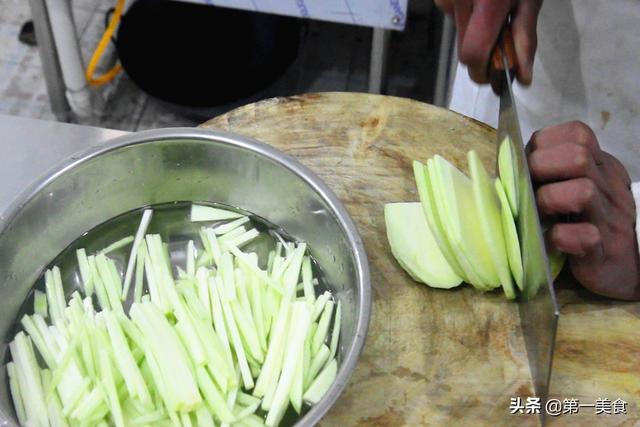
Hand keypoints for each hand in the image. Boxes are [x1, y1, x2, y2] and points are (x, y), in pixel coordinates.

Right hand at [434, 0, 542, 84]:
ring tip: (494, 6)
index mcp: (488, 4)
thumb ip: (525, 37)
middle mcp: (458, 2)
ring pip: (460, 32)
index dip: (483, 72)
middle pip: (464, 50)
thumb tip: (522, 76)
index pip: (473, 56)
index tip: (496, 76)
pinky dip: (470, 13)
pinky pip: (455, 15)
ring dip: (477, 30)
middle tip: (504, 37)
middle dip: (484, 51)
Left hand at [527, 121, 639, 299]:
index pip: (577, 134)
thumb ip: (548, 174)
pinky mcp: (604, 251)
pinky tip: (551, 241)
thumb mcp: (572, 189)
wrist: (623, 267)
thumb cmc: (583, 225)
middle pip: (578, 156)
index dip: (545, 144)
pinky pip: (585, 236)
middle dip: (542, 167)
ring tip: (539, 215)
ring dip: (550, 200)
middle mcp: (609, 186)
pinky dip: (561, 237)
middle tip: (528, 188)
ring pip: (583, 191)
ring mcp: (609, 218)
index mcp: (599, 167)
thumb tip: (505, 166)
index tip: (528, 164)